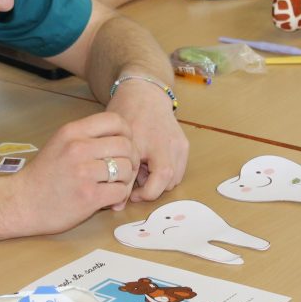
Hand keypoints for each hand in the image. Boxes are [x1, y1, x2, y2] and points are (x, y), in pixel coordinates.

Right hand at [5, 113, 139, 234]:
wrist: (21, 203)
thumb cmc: (43, 175)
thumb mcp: (60, 143)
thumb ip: (86, 136)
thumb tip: (122, 135)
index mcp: (72, 132)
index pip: (115, 121)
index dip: (126, 133)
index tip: (123, 146)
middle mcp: (78, 148)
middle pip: (126, 146)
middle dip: (130, 159)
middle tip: (124, 169)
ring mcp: (83, 172)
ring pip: (126, 169)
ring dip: (125, 179)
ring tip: (113, 184)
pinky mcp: (89, 196)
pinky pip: (121, 191)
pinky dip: (119, 196)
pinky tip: (109, 198)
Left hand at [105, 79, 188, 201]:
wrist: (144, 93)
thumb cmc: (126, 115)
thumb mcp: (115, 142)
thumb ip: (117, 173)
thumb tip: (116, 207)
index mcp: (148, 142)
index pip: (156, 182)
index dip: (143, 194)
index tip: (130, 193)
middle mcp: (168, 144)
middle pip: (167, 182)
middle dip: (151, 188)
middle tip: (136, 182)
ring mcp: (179, 144)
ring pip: (174, 179)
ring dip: (160, 182)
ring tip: (143, 170)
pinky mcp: (184, 144)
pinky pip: (179, 169)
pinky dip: (167, 173)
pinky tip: (152, 163)